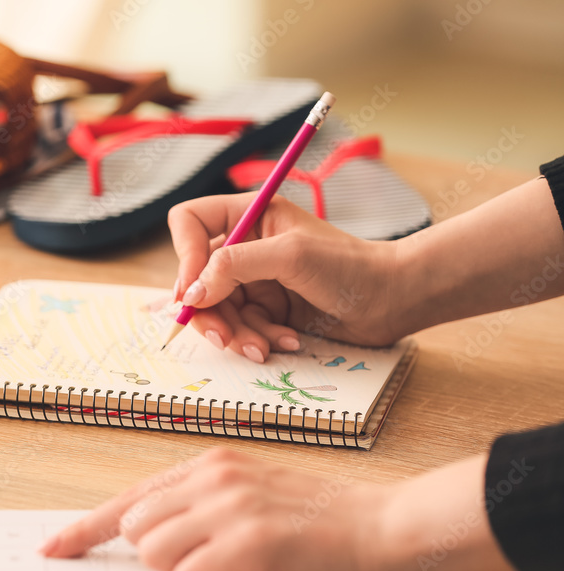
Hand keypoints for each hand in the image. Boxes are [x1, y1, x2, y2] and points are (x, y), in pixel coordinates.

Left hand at [41, 449, 516, 570]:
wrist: (387, 527)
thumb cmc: (320, 522)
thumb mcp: (252, 497)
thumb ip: (201, 508)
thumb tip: (150, 540)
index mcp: (210, 465)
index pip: (130, 498)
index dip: (86, 527)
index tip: (53, 548)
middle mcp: (214, 477)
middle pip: (135, 528)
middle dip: (157, 559)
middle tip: (206, 565)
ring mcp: (231, 506)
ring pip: (155, 553)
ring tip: (231, 569)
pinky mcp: (252, 539)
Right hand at [168, 194, 402, 361]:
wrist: (393, 301)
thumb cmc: (350, 266)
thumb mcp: (289, 256)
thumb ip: (234, 266)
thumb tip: (191, 292)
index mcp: (249, 215)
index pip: (190, 222)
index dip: (185, 256)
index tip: (194, 291)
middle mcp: (246, 245)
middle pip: (197, 277)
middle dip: (210, 311)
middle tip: (223, 337)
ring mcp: (256, 279)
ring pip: (218, 310)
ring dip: (238, 333)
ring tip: (264, 347)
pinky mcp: (268, 309)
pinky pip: (242, 328)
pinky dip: (259, 340)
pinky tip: (287, 341)